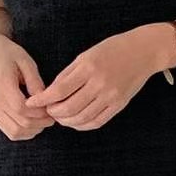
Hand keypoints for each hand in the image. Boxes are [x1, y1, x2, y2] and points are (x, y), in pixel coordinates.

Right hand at [0, 32, 53, 140]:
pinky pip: (11, 133)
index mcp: (2, 85)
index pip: (21, 108)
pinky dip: (25, 132)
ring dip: (33, 130)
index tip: (51, 108)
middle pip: (20, 124)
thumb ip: (35, 82)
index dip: (39, 113)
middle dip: (40, 123)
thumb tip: (45, 101)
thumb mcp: (26, 62)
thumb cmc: (9, 55)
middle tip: (52, 115)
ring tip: (43, 119)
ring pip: (15, 132)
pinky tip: (33, 122)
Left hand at [24, 24, 173, 130]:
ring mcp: (111, 96)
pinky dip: (82, 125)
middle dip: (54, 113)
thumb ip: (68, 74)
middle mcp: (100, 84)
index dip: (43, 99)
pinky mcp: (119, 105)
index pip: (59, 90)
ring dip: (67, 121)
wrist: (143, 51)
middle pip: (69, 108)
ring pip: (82, 118)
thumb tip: (50, 92)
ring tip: (60, 117)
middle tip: (47, 111)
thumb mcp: (86, 55)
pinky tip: (75, 122)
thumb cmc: (112, 50)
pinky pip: (97, 122)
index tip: (32, 103)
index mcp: (88, 68)